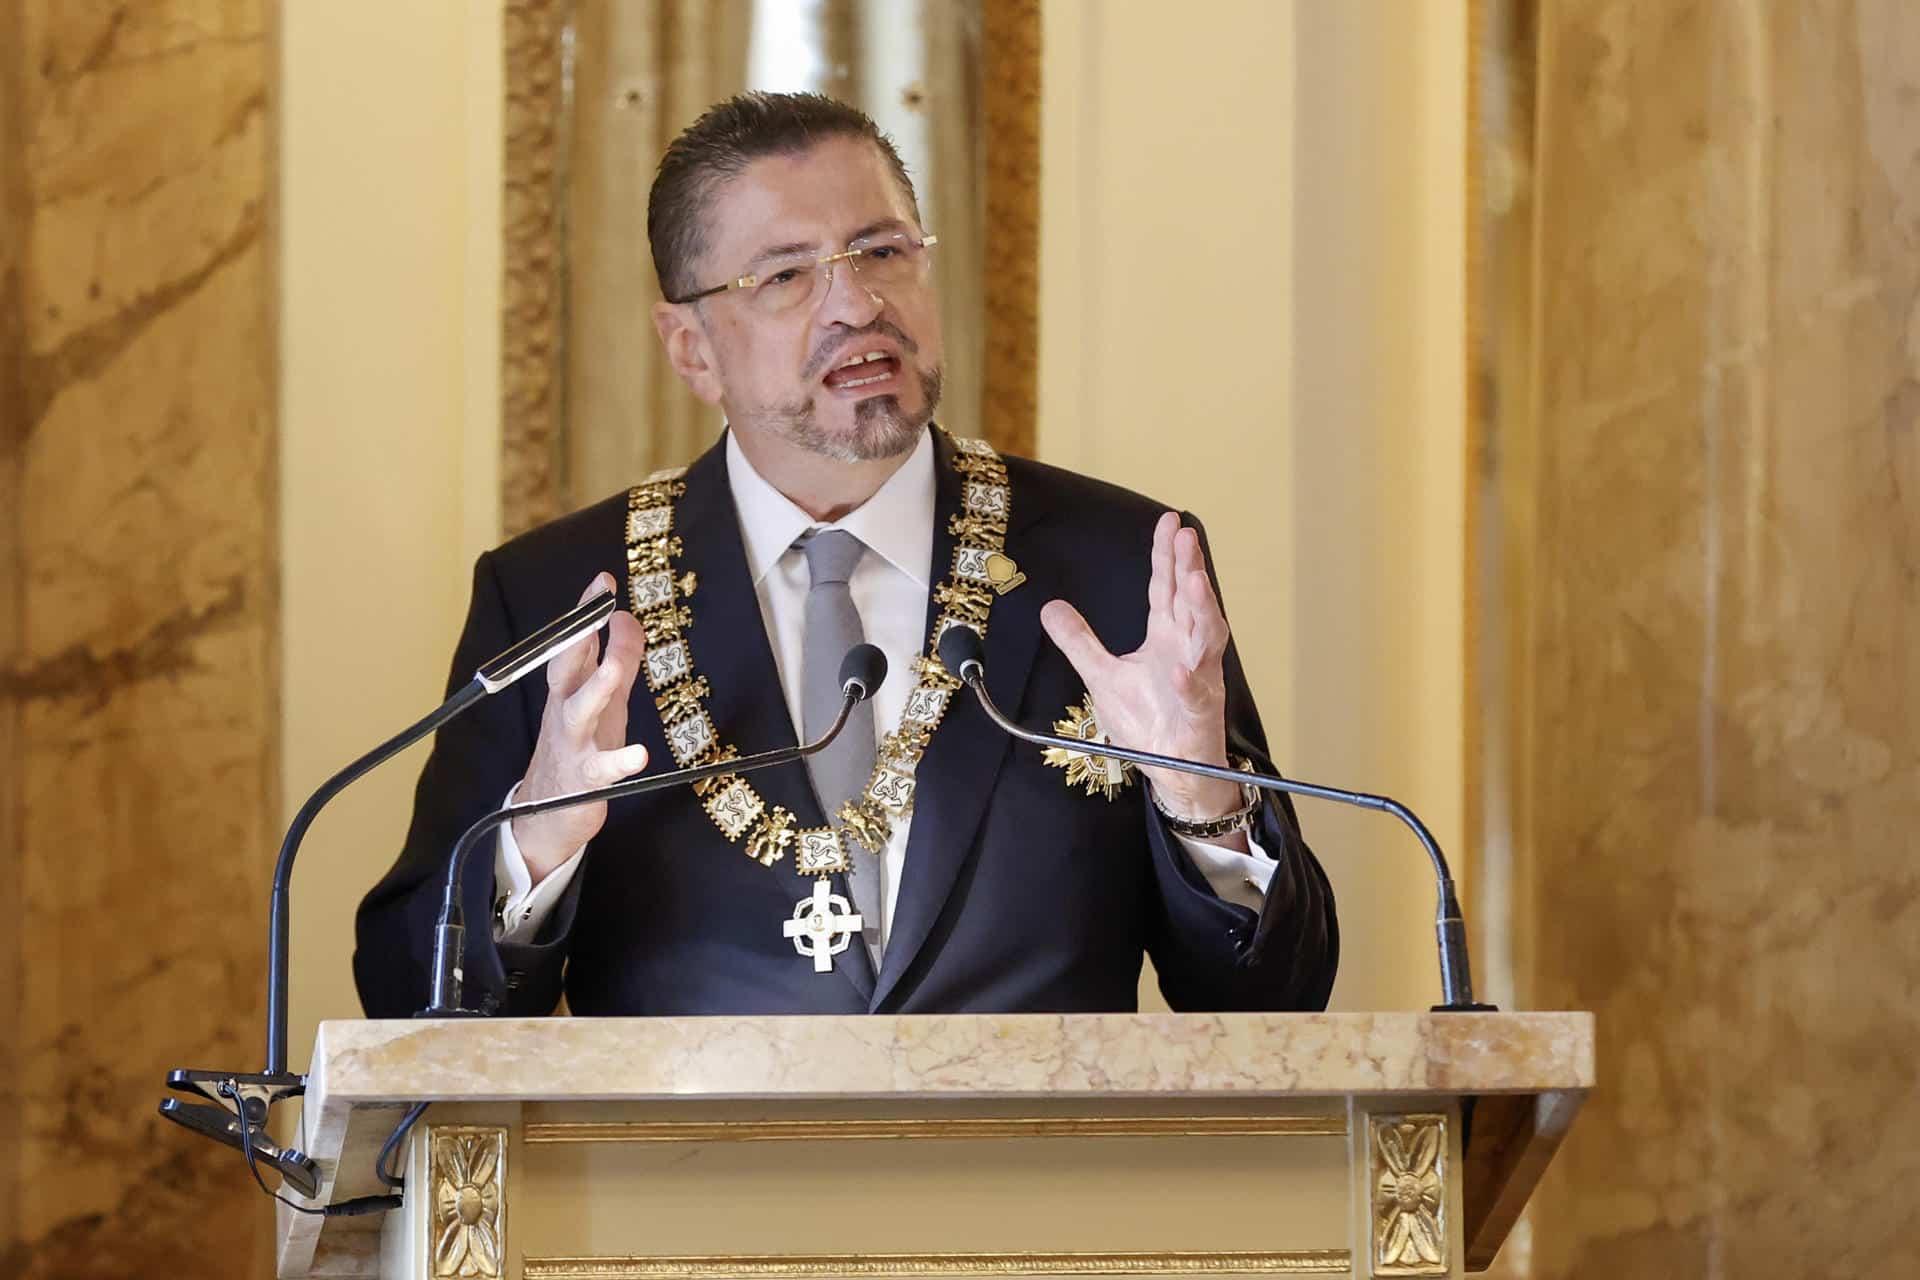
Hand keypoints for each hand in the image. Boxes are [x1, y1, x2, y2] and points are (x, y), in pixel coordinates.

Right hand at [512, 573, 649, 881]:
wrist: (546, 813)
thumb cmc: (580, 745)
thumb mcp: (602, 699)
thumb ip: (616, 659)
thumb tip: (627, 618)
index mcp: (568, 688)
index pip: (574, 642)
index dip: (586, 613)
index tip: (602, 581)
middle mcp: (565, 709)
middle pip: (567, 667)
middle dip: (581, 636)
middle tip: (599, 609)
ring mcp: (573, 742)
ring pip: (581, 710)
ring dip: (597, 687)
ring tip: (613, 669)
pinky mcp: (585, 779)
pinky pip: (602, 768)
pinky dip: (620, 761)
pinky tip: (639, 755)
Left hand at [1040, 512, 1247, 844]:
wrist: (1174, 768)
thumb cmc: (1148, 720)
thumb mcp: (1102, 675)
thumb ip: (1079, 641)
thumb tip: (1051, 608)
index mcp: (1166, 637)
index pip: (1166, 588)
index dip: (1167, 556)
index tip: (1169, 522)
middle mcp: (1186, 651)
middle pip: (1190, 602)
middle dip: (1189, 567)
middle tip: (1186, 536)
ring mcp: (1198, 680)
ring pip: (1205, 639)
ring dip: (1202, 610)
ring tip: (1194, 581)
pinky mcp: (1200, 715)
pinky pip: (1196, 695)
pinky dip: (1189, 682)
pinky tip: (1180, 669)